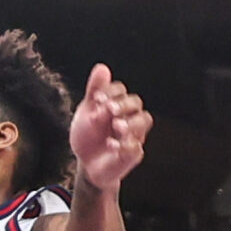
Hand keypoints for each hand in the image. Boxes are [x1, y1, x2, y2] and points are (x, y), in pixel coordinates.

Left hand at [67, 64, 150, 191]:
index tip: (97, 98)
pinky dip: (124, 145)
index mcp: (116, 103)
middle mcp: (128, 115)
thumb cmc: (88, 135)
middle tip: (109, 110)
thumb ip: (94, 91)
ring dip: (130, 122)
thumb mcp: (86, 112)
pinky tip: (111, 145)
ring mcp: (133, 133)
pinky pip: (136, 147)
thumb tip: (102, 68)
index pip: (119, 90)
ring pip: (144, 120)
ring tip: (116, 126)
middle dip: (123, 104)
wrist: (86, 163)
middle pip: (135, 102)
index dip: (110, 91)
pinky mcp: (133, 153)